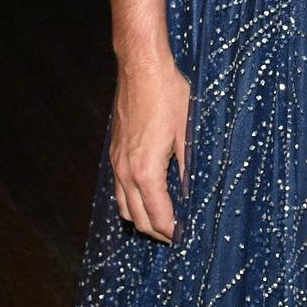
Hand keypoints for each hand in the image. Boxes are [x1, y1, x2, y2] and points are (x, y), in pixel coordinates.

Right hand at [109, 49, 191, 242]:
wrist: (141, 67)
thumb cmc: (168, 94)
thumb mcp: (188, 131)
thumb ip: (188, 166)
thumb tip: (191, 192)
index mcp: (146, 170)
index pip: (157, 215)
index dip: (171, 231)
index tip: (185, 238)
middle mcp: (126, 171)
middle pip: (137, 218)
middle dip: (156, 231)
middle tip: (175, 236)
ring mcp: (116, 162)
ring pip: (122, 205)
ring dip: (141, 218)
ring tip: (161, 222)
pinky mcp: (114, 152)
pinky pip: (118, 188)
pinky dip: (130, 201)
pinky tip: (145, 197)